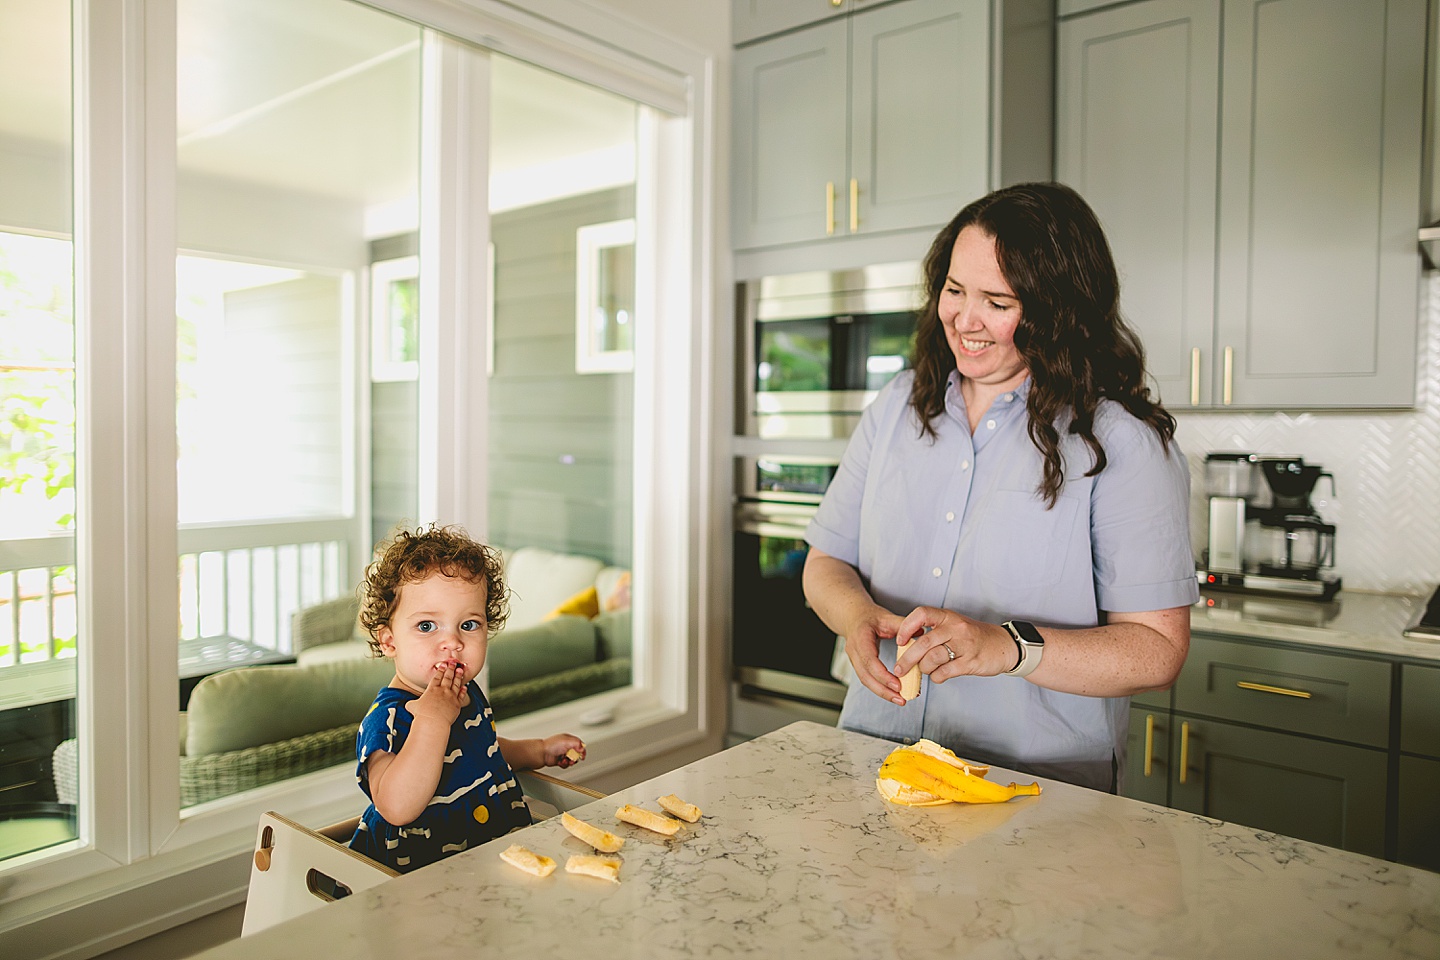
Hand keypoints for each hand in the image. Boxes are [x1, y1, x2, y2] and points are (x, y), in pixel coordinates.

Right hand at [407, 661, 466, 726]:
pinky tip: (464, 687)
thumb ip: (412, 703)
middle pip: (448, 677)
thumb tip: (409, 705)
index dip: (441, 670)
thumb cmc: (422, 715)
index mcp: (432, 690)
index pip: (437, 677)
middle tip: (452, 663)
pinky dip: (463, 690)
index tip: (443, 665)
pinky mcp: (457, 704)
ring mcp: (451, 697)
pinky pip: (461, 695)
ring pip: (456, 684)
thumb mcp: (412, 706)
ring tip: (460, 671)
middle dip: (450, 669)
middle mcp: (443, 691)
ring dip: (458, 676)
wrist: (433, 722)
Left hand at [542, 734, 585, 767]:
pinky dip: (564, 764)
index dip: (582, 750)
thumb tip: (582, 748)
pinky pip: (566, 764)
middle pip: (576, 754)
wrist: (540, 754)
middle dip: (575, 758)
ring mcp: (562, 754)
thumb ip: (577, 743)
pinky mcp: (559, 760)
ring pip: (571, 760)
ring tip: (565, 761)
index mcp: (568, 740)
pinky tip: (560, 762)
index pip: (579, 744)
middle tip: (572, 759)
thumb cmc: (550, 745)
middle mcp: (565, 746)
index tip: (582, 756)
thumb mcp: (567, 741)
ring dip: (569, 762)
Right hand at [844, 607, 906, 705]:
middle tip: (901, 698)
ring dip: (882, 692)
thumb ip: (903, 625)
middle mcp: (854, 651)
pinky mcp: (858, 665)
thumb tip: (922, 632)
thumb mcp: (886, 616)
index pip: (870, 661)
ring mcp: (854, 659)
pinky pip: (867, 679)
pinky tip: (893, 693)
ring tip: (900, 700)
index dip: (883, 675)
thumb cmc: (869, 617)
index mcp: (860, 638)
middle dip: (883, 690)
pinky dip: (880, 688)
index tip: (898, 684)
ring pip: (865, 681)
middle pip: (866, 676)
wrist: (853, 617)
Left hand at [893, 607, 1015, 684]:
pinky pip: (945, 672)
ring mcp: (965, 645)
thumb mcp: (954, 626)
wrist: (1004, 646)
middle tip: (899, 668)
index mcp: (948, 617)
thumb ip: (933, 633)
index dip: (906, 627)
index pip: (922, 614)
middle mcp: (956, 628)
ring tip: (925, 670)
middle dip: (907, 658)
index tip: (900, 640)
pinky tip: (937, 676)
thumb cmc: (974, 636)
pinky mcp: (971, 662)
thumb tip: (907, 648)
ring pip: (933, 658)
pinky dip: (936, 676)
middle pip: (924, 643)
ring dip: (923, 668)